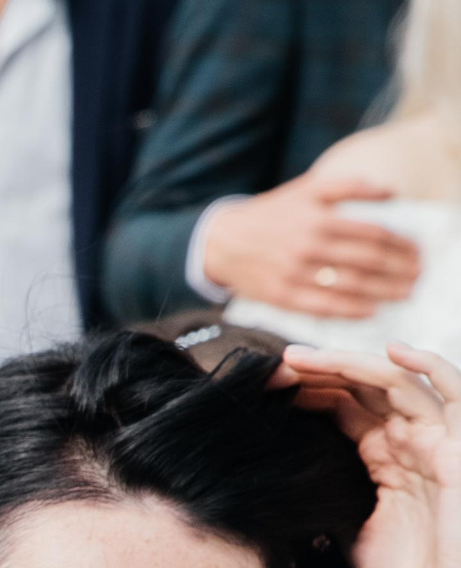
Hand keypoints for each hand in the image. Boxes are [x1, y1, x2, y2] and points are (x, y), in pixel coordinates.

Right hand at [202, 174, 421, 316]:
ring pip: (350, 286)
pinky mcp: (281, 296)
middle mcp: (308, 246)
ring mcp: (294, 274)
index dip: (401, 245)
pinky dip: (350, 311)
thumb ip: (349, 186)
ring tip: (404, 294)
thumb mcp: (307, 189)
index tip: (418, 252)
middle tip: (418, 276)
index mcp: (319, 218)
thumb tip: (391, 192)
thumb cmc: (271, 214)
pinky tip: (370, 311)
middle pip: (368, 262)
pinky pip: (323, 307)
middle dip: (399, 270)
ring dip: (383, 292)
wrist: (220, 241)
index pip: (374, 234)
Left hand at [281, 342, 460, 567]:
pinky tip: (391, 352)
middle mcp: (412, 446)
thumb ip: (328, 502)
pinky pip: (453, 395)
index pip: (347, 410)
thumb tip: (280, 486)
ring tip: (300, 358)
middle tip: (272, 369)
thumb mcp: (350, 534)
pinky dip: (428, 366)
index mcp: (386, 462)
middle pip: (365, 390)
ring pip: (396, 384)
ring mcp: (438, 444)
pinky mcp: (458, 452)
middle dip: (318, 374)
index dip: (309, 394)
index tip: (263, 390)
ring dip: (348, 365)